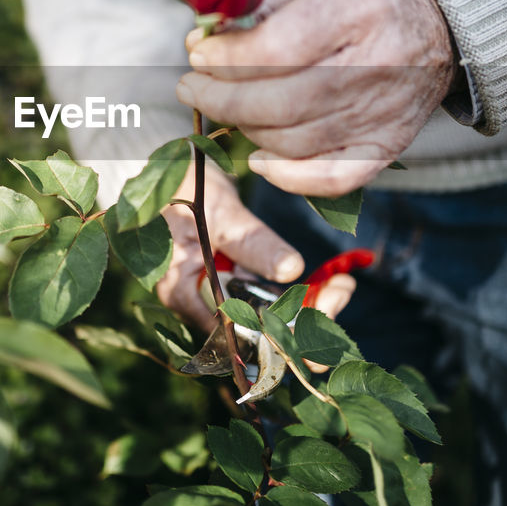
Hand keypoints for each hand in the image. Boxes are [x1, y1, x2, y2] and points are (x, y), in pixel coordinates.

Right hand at [157, 164, 354, 330]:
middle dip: (308, 320)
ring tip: (341, 284)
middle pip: (259, 335)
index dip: (290, 329)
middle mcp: (198, 306)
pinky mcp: (230, 288)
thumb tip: (291, 270)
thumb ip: (252, 242)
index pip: (242, 332)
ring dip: (307, 310)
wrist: (163, 170)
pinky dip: (296, 298)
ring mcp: (214, 298)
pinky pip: (266, 306)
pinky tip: (325, 281)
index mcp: (186, 293)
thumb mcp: (221, 212)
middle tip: (343, 289)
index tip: (329, 301)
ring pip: (267, 323)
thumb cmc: (182, 188)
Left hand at [176, 0, 457, 196]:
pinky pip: (330, 179)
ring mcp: (383, 114)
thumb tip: (206, 38)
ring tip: (226, 107)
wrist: (439, 27)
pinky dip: (287, 176)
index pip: (275, 49)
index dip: (225, 58)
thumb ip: (261, 4)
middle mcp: (376, 64)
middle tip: (192, 87)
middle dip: (221, 99)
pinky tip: (260, 157)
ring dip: (245, 129)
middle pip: (280, 102)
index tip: (198, 53)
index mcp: (358, 9)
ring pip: (294, 142)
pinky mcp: (387, 148)